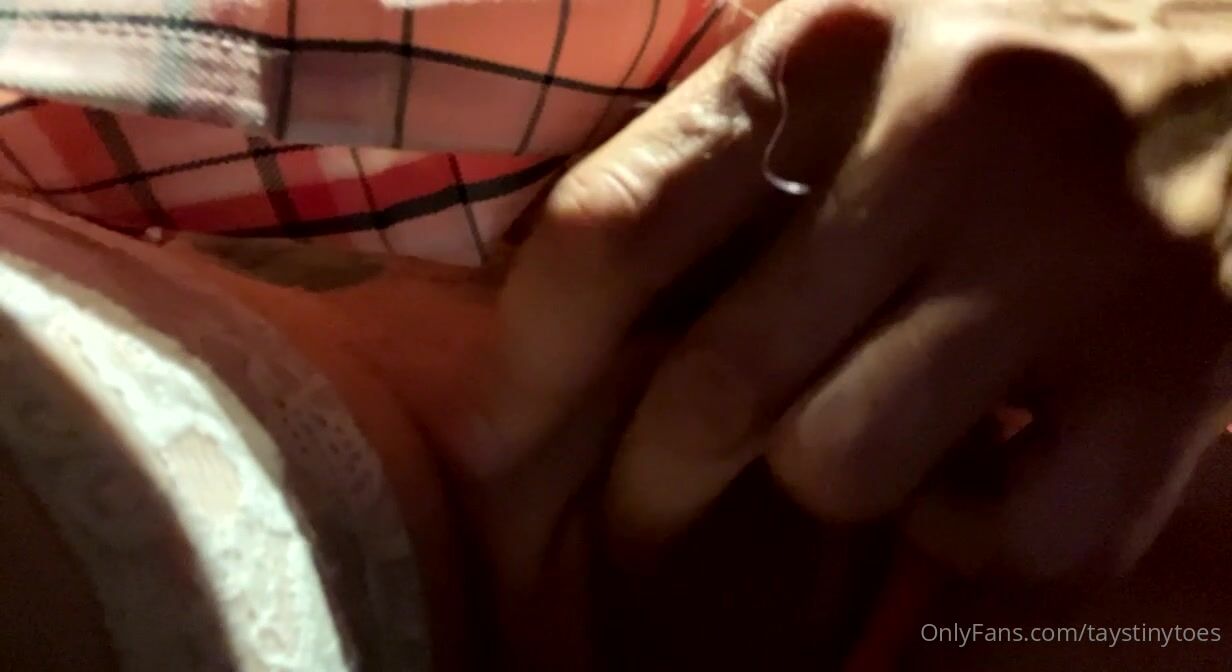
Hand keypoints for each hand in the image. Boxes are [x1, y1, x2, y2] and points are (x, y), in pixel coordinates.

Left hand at [463, 0, 1231, 579]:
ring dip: (831, 483)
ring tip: (871, 426)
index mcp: (831, 45)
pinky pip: (1011, 533)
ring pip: (846, 466)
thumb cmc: (1002, 84)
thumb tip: (548, 300)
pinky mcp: (1180, 363)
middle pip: (720, 383)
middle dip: (654, 485)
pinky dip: (970, 532)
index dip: (531, 363)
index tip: (505, 444)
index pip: (615, 223)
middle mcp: (952, 131)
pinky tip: (984, 463)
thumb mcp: (850, 61)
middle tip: (643, 513)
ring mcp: (1077, 252)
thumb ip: (719, 150)